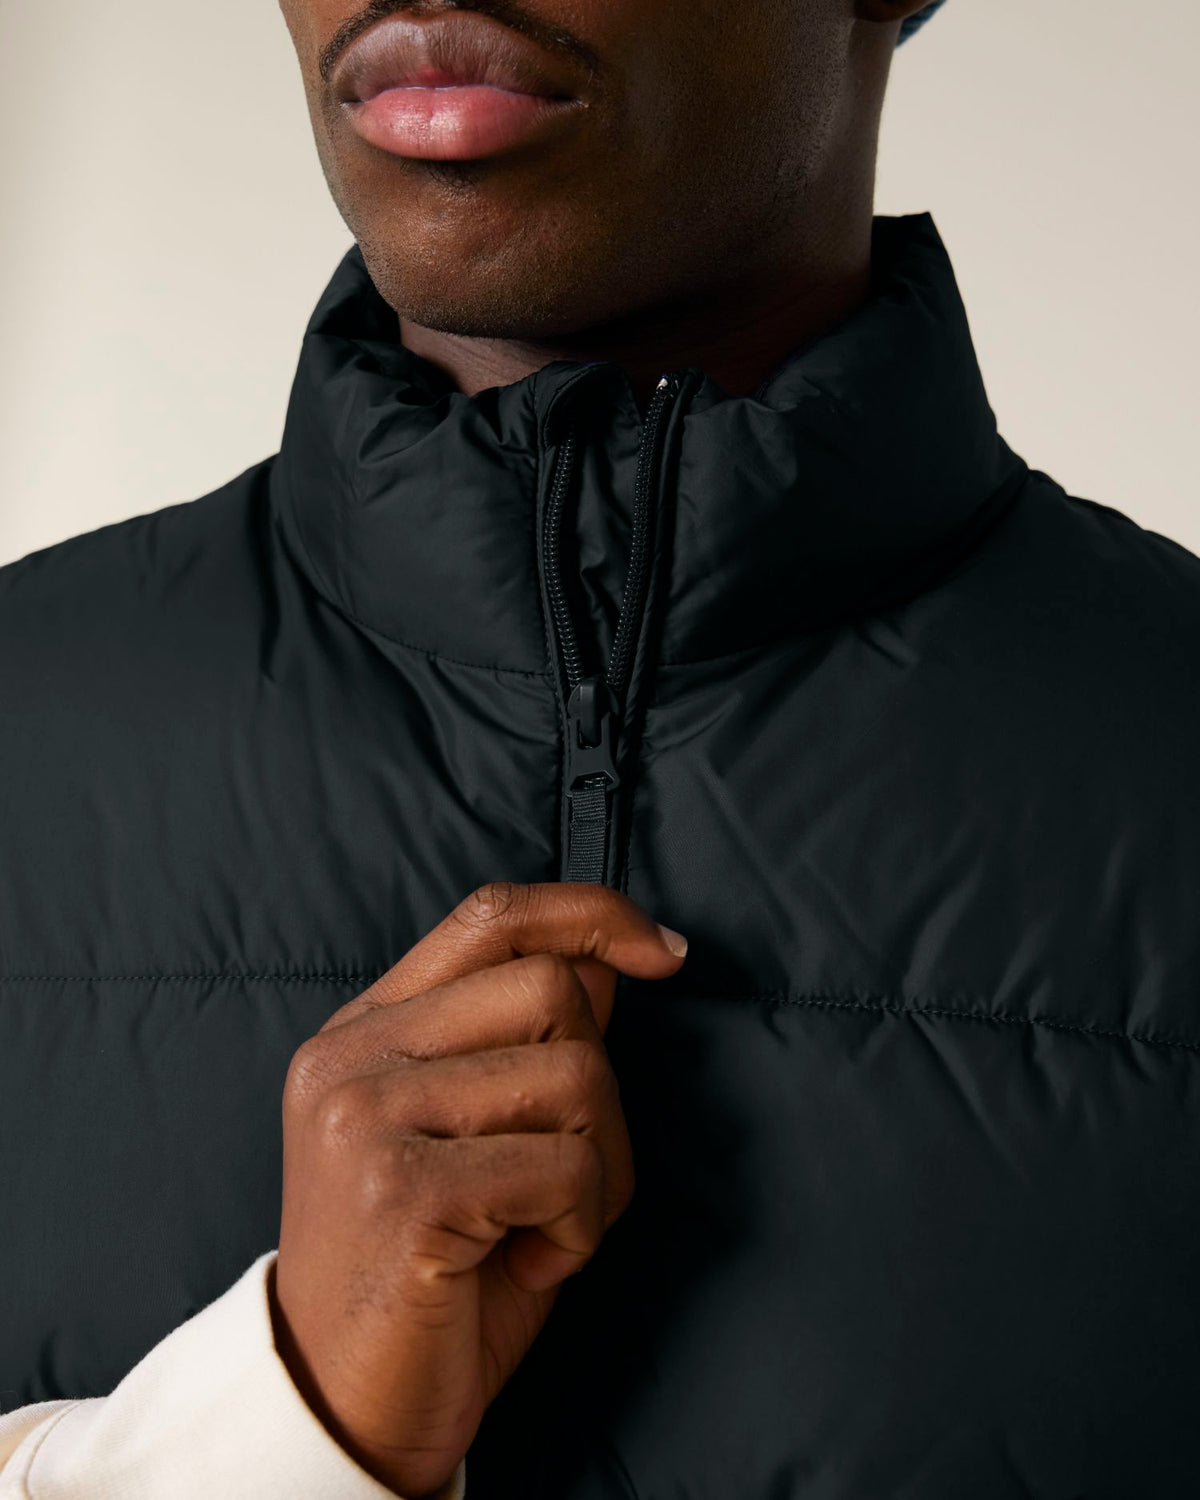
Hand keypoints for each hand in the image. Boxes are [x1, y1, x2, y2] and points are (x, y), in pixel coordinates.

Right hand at [269, 881, 687, 1497]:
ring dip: (597, 1166)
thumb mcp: (478, 1135)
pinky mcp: (405, 1190)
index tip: (664, 953)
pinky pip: (568, 1167)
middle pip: (552, 989)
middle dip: (601, 1089)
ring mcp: (368, 1118)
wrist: (344, 1412)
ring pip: (574, 1074)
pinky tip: (528, 1262)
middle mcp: (352, 1058)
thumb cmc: (431, 1273)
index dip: (593, 913)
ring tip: (542, 1227)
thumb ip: (524, 1039)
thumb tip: (606, 959)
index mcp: (364, 1031)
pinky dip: (581, 1226)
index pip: (492, 916)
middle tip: (566, 1179)